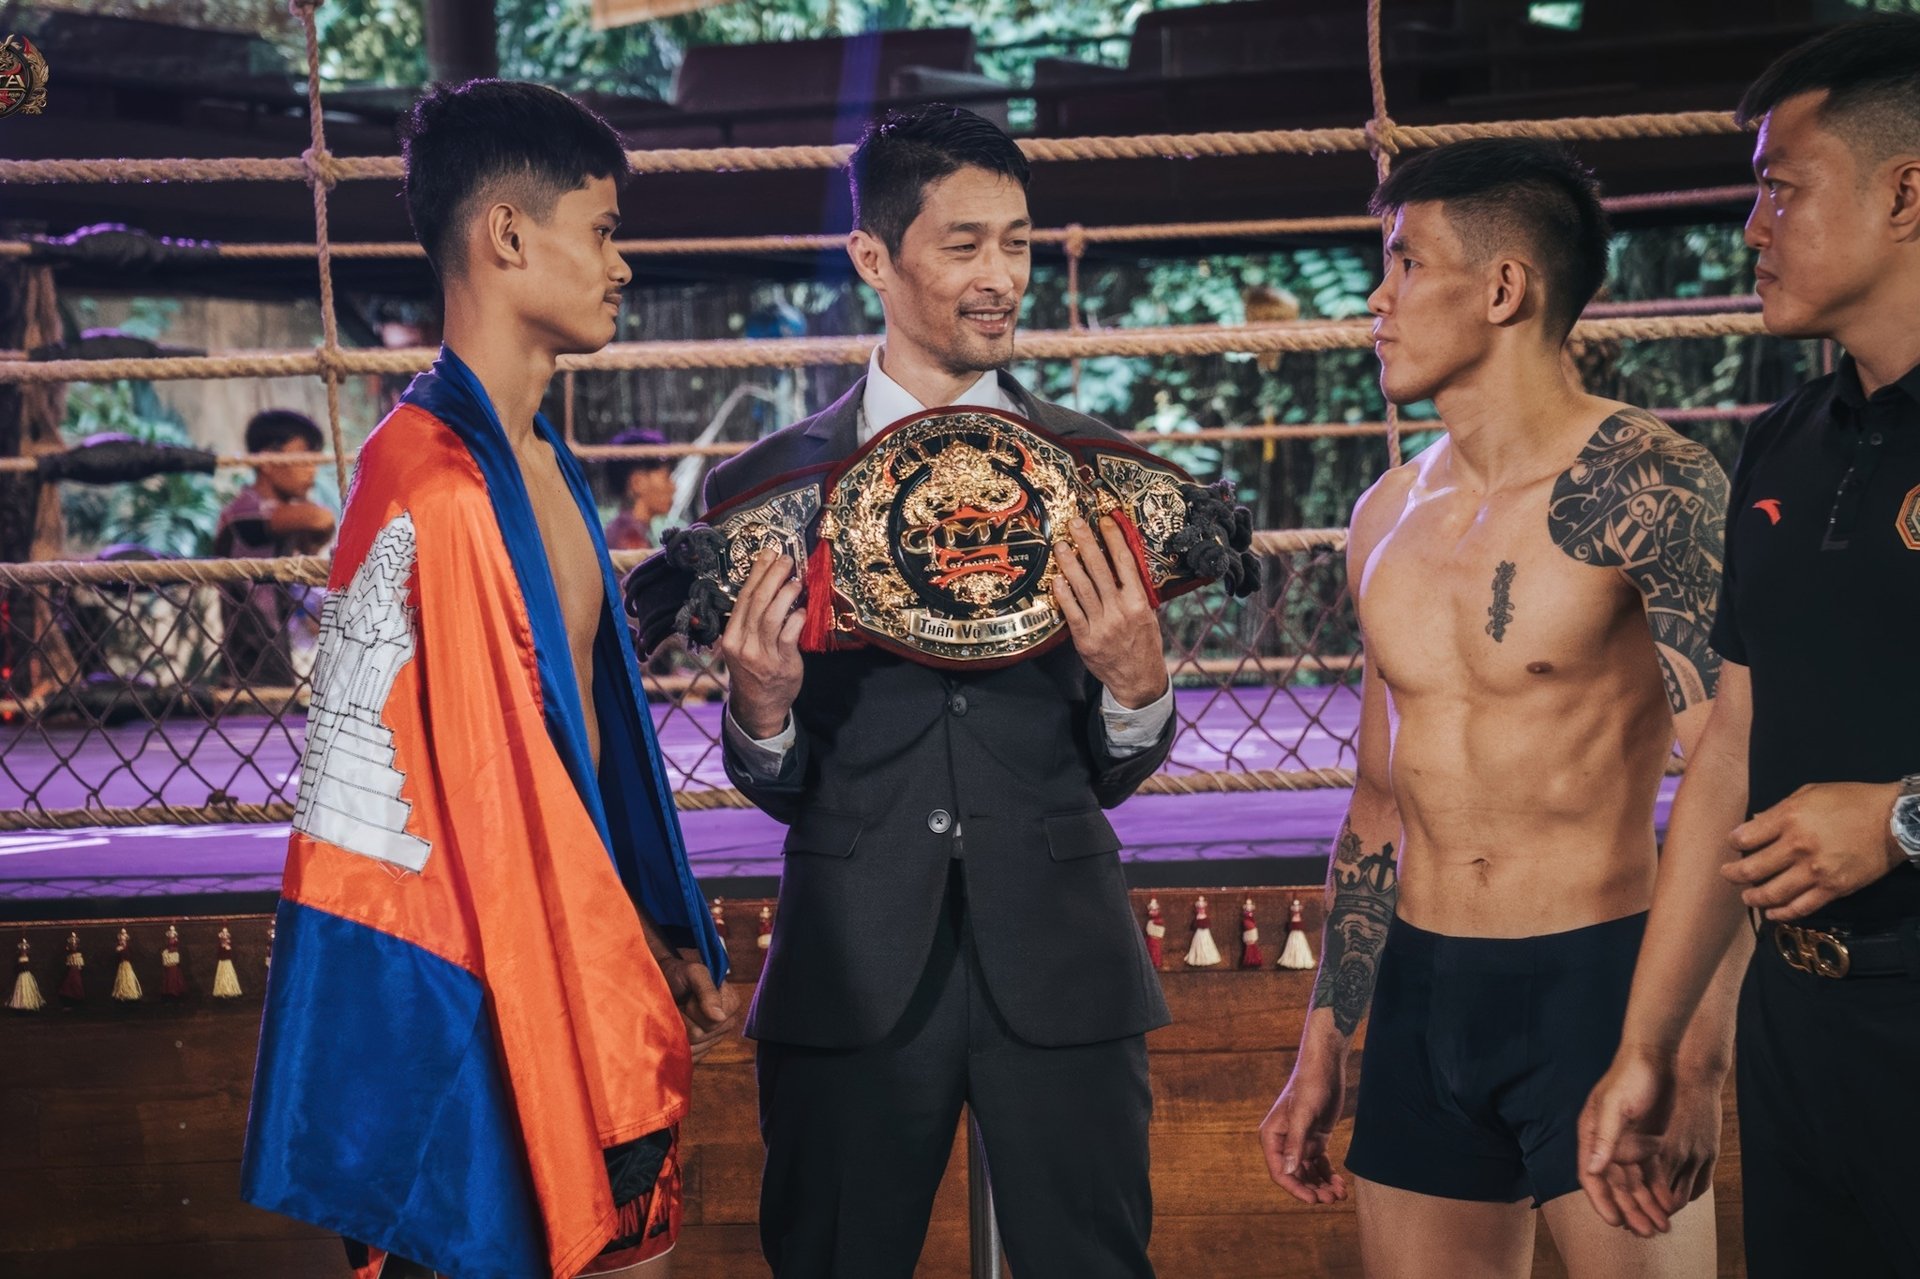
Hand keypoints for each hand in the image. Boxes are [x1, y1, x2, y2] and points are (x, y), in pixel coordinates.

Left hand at [654, 947, 740, 1062]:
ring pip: (693, 1047)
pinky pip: (688, 1056)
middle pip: (701, 1035)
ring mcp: (712, 1039)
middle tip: (680, 1004)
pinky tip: (675, 1030)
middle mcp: (725, 1023)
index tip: (689, 995)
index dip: (696, 1008)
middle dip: (684, 1019)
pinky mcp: (699, 1051)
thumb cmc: (679, 974)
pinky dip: (676, 1044)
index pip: (714, 1021)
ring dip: (677, 1029)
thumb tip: (719, 1017)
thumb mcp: (694, 972)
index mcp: (731, 1004)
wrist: (660, 980)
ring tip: (677, 1014)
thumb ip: (708, 991)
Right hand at [718, 550, 804, 738]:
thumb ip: (751, 620)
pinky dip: (797, 619)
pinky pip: (789, 636)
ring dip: (786, 594)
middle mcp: (743, 644)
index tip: (768, 554)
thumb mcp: (743, 645)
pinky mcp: (782, 664)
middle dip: (773, 576)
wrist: (759, 705)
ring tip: (797, 580)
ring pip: (772, 616)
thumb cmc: (753, 670)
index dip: (757, 573)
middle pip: (757, 602)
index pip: (744, 598)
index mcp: (731, 636)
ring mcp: (762, 655)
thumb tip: (768, 585)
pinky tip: (804, 609)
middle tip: (787, 560)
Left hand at [1050, 516, 1167, 708]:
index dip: (1115, 539)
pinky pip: (1072, 613)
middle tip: (1075, 523)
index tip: (1106, 521)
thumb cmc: (1143, 643)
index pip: (1125, 563)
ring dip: (1070, 564)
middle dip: (1087, 543)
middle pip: (1100, 570)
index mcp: (1139, 602)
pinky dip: (1064, 595)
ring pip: (1083, 588)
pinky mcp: (1086, 640)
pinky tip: (1057, 579)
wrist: (1139, 680)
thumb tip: (1123, 560)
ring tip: (1060, 545)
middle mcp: (1121, 611)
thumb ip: (1135, 590)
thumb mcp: (1148, 614)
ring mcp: (1102, 626)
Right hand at [1259, 1051, 1348, 1204]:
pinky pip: (1320, 1164)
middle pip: (1296, 1176)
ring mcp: (1300, 1142)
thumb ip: (1294, 1143)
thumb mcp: (1302, 1115)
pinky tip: (1341, 1184)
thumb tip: (1288, 1171)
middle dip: (1313, 1189)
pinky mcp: (1315, 1140)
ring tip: (1339, 1194)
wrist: (1325, 1068)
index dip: (1295, 1188)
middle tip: (1331, 1199)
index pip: (1279, 1171)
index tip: (1313, 1200)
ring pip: (1309, 1173)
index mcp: (1271, 1137)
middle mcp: (1283, 1142)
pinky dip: (1329, 1175)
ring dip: (1322, 1185)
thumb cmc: (1309, 1086)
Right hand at [1578, 1051, 1720, 1236]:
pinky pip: (1650, 1173)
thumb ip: (1605, 1139)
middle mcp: (1606, 1143)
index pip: (1591, 1176)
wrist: (1657, 1055)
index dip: (1602, 1201)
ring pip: (1634, 1183)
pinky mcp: (1646, 1141)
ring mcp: (1627, 1143)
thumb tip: (1593, 1170)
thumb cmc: (1632, 1077)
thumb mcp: (1616, 1106)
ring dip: (1646, 1205)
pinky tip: (1670, 1204)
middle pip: (1616, 1186)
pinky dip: (1658, 1189)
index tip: (1616, 1222)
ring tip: (1662, 1226)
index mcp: (1591, 1134)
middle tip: (1647, 1232)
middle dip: (1630, 1210)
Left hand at [1721, 781, 1904, 920]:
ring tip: (1747, 897)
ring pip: (1772, 893)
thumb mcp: (1810, 793)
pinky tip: (1772, 912)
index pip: (1745, 838)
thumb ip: (1778, 810)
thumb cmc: (1851, 800)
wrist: (1894, 820)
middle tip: (1727, 875)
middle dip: (1733, 874)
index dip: (1734, 843)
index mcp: (1789, 818)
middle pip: (1752, 869)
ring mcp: (1815, 871)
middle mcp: (1798, 847)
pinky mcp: (1833, 889)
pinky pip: (1801, 907)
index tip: (1734, 844)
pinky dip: (1782, 913)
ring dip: (1753, 897)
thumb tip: (1753, 824)